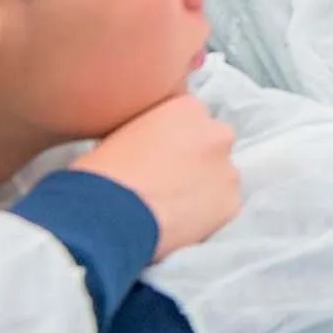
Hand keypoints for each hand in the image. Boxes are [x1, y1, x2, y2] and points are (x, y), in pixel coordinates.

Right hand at [72, 95, 239, 261]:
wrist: (107, 215)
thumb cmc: (101, 172)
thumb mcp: (119, 132)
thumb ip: (150, 130)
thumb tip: (152, 146)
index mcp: (188, 108)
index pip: (190, 118)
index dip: (174, 140)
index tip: (159, 156)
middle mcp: (218, 133)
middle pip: (212, 144)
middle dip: (196, 159)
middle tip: (167, 181)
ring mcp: (229, 170)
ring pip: (220, 178)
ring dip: (203, 188)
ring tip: (171, 207)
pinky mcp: (231, 204)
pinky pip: (221, 209)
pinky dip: (206, 216)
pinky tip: (179, 224)